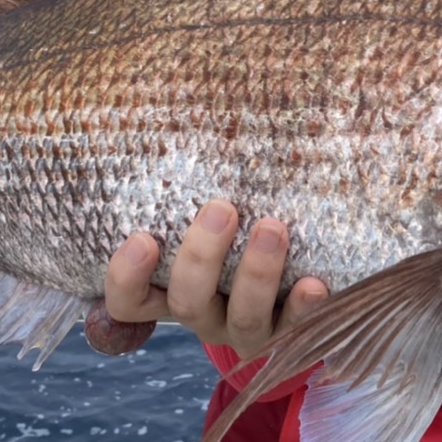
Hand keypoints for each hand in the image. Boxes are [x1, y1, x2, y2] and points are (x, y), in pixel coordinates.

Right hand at [103, 198, 327, 359]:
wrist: (293, 284)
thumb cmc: (237, 231)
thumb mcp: (206, 215)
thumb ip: (195, 184)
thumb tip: (195, 105)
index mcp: (172, 291)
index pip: (129, 300)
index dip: (127, 277)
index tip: (142, 239)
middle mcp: (206, 314)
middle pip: (187, 302)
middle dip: (202, 258)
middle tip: (222, 208)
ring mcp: (247, 331)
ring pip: (243, 318)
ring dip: (256, 274)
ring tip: (273, 227)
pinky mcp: (291, 336)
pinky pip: (296, 331)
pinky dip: (303, 308)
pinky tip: (315, 283)